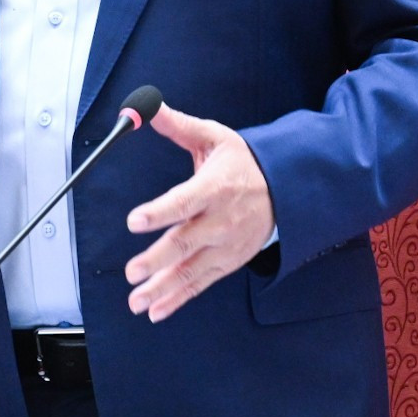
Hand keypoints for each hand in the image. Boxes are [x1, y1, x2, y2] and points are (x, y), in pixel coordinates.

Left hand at [123, 103, 274, 322]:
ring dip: (163, 288)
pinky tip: (156, 310)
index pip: (185, 201)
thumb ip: (178, 126)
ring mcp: (226, 246)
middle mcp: (221, 221)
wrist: (285, 190)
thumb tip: (145, 106)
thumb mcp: (214, 137)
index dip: (160, 212)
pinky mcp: (227, 263)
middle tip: (132, 272)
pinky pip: (200, 284)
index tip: (134, 221)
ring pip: (191, 271)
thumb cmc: (242, 162)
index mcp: (215, 188)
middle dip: (158, 260)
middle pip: (186, 243)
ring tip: (136, 300)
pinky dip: (179, 299)